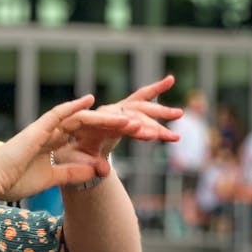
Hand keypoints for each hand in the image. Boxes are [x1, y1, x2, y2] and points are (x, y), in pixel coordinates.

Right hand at [0, 95, 137, 201]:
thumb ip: (71, 173)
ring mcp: (43, 130)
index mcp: (53, 144)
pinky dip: (74, 107)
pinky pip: (58, 115)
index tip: (131, 133)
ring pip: (79, 118)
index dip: (108, 132)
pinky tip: (92, 101)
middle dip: (113, 124)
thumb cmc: (14, 182)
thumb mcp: (51, 179)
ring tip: (128, 119)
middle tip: (139, 125)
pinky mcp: (36, 131)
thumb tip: (95, 171)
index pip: (86, 135)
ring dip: (104, 118)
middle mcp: (50, 133)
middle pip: (88, 124)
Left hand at [58, 75, 182, 174]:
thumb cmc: (73, 152)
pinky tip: (170, 80)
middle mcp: (103, 111)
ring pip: (139, 108)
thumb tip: (104, 171)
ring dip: (160, 111)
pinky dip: (155, 89)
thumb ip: (91, 164)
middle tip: (161, 132)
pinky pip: (141, 98)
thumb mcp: (78, 160)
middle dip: (146, 121)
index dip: (122, 124)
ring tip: (179, 114)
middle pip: (128, 113)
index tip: (137, 128)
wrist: (71, 143)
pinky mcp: (124, 110)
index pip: (108, 120)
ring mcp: (115, 109)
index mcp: (89, 121)